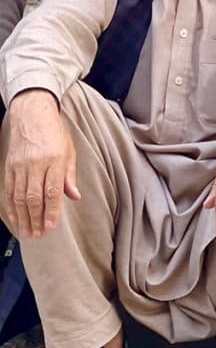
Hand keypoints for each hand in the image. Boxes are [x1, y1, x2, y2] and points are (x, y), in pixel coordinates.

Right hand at [3, 89, 79, 236]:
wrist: (32, 113)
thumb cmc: (55, 132)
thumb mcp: (70, 150)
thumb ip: (70, 175)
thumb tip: (74, 197)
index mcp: (55, 161)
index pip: (52, 192)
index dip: (51, 212)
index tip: (51, 226)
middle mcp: (36, 164)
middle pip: (34, 198)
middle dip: (35, 219)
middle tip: (37, 234)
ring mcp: (20, 165)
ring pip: (19, 196)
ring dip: (22, 216)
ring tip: (26, 231)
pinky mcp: (9, 165)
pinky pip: (9, 189)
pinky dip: (10, 205)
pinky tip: (13, 217)